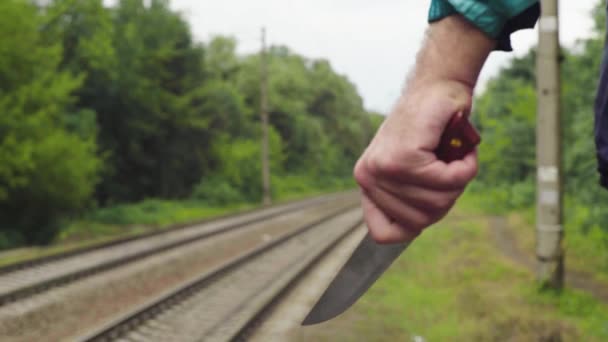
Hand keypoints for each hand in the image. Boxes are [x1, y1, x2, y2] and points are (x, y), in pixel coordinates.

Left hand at [354, 79, 478, 242]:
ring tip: (457, 156)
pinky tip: (464, 151)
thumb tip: (412, 228)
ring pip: (438, 203)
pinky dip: (466, 168)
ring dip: (459, 181)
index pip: (382, 234)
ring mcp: (384, 168)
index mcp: (367, 182)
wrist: (438, 85)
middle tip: (450, 168)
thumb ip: (406, 196)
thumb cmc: (431, 127)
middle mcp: (368, 177)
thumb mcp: (411, 167)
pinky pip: (449, 182)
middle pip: (421, 221)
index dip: (412, 226)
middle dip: (446, 198)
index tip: (429, 200)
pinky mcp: (404, 157)